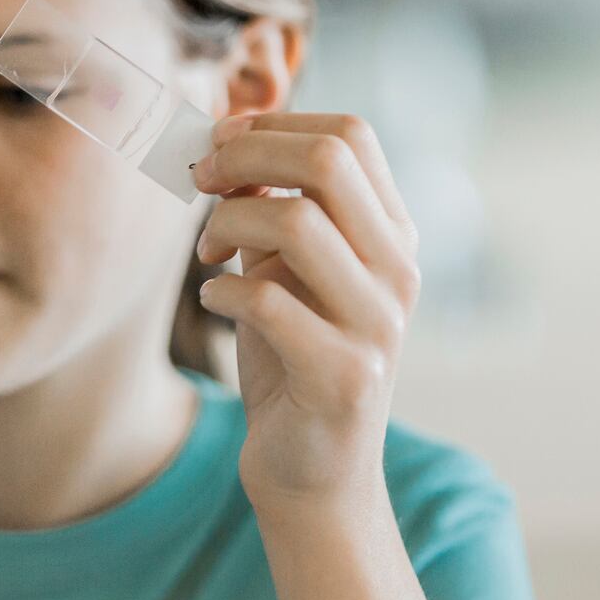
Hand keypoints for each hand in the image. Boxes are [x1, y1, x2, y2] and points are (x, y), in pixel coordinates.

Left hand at [191, 113, 421, 516]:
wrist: (313, 474)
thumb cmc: (289, 358)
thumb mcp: (281, 270)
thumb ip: (268, 206)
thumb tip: (226, 140)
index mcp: (392, 235)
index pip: (351, 135)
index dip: (273, 125)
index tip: (219, 145)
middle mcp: (399, 271)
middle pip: (329, 159)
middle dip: (246, 154)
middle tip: (200, 179)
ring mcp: (380, 325)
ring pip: (296, 221)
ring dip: (227, 222)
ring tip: (207, 251)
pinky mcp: (345, 377)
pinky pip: (268, 299)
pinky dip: (222, 288)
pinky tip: (215, 299)